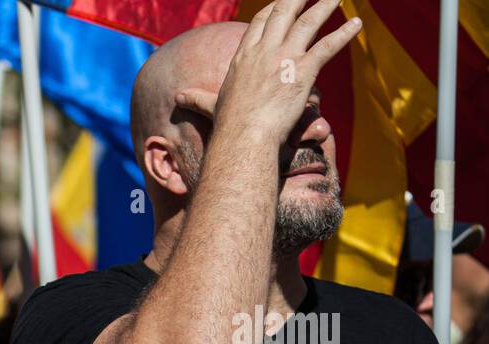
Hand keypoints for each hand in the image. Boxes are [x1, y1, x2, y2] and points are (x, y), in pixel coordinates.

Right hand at [175, 0, 360, 142]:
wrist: (244, 137)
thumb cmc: (228, 126)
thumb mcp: (210, 107)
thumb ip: (196, 98)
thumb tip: (178, 98)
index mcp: (244, 57)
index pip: (260, 22)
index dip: (272, 9)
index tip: (282, 2)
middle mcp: (264, 51)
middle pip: (283, 12)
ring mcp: (285, 58)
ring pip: (309, 22)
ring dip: (325, 6)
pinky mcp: (304, 70)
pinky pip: (328, 46)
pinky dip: (344, 33)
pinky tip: (357, 23)